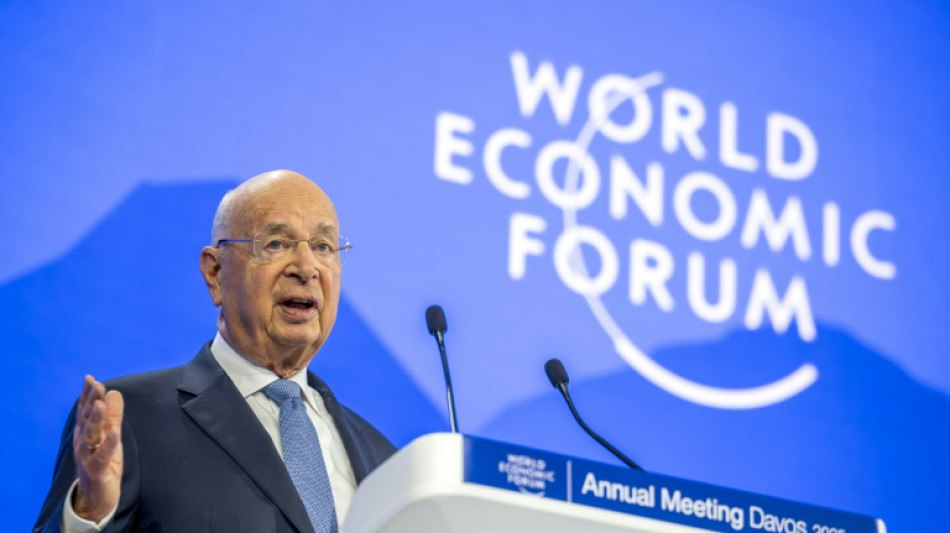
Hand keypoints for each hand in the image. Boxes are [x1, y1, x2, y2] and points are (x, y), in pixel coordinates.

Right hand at [72, 375, 123, 521]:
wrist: (97, 496)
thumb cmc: (103, 462)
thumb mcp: (110, 436)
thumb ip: (112, 416)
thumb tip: (114, 392)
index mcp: (86, 433)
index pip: (85, 411)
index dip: (87, 395)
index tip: (90, 379)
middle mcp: (83, 442)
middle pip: (86, 419)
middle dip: (90, 401)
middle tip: (95, 384)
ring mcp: (87, 456)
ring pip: (90, 436)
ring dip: (95, 419)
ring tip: (100, 404)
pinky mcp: (96, 470)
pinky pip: (101, 456)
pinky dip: (108, 444)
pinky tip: (114, 433)